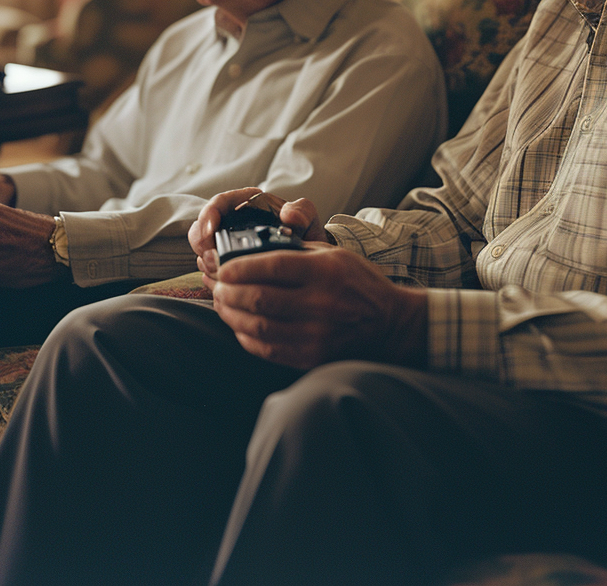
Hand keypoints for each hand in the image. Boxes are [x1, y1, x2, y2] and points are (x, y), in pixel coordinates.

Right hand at [189, 189, 332, 278]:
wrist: (308, 260)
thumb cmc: (304, 234)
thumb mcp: (306, 219)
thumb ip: (302, 212)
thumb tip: (289, 215)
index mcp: (248, 205)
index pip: (220, 203)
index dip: (210, 214)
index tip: (211, 229)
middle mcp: (233, 222)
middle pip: (203, 227)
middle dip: (201, 242)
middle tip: (209, 258)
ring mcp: (228, 244)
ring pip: (203, 249)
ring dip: (205, 261)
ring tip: (215, 272)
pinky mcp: (228, 264)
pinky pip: (211, 269)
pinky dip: (213, 276)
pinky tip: (220, 284)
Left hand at [208, 245, 427, 369]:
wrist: (389, 324)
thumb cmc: (359, 283)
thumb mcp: (335, 254)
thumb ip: (297, 251)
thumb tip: (252, 250)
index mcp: (325, 271)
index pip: (272, 267)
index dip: (240, 267)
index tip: (223, 266)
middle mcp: (320, 303)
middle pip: (259, 299)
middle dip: (229, 292)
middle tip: (217, 286)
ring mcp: (316, 334)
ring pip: (258, 327)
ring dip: (232, 315)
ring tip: (222, 304)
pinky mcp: (311, 356)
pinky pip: (267, 349)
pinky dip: (247, 337)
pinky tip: (240, 326)